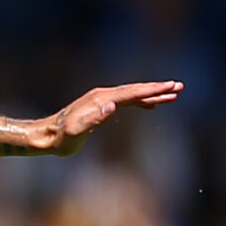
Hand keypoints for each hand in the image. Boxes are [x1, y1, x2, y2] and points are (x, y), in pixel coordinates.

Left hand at [41, 80, 182, 152]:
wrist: (45, 136)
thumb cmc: (61, 139)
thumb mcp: (75, 132)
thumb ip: (93, 119)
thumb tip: (112, 106)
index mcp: (101, 99)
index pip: (132, 93)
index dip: (153, 91)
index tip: (171, 87)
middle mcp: (102, 95)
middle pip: (135, 90)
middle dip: (158, 88)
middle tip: (179, 86)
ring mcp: (100, 99)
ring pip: (131, 94)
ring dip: (151, 93)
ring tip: (172, 94)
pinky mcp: (99, 106)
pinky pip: (125, 101)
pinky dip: (139, 100)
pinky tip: (149, 104)